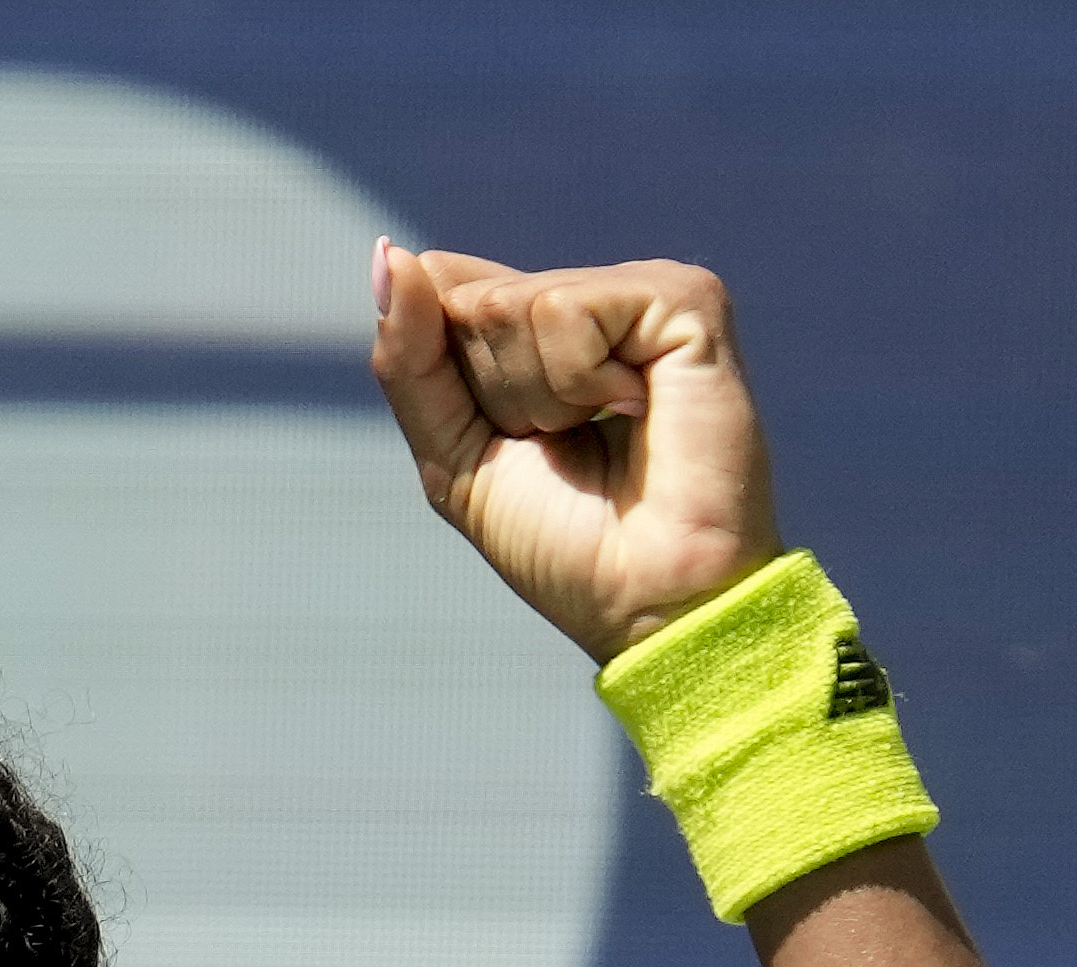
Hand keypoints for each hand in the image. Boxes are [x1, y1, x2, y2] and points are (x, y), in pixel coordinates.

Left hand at [369, 244, 785, 664]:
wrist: (648, 602)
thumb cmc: (563, 544)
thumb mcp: (453, 454)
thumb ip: (410, 359)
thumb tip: (390, 255)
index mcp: (548, 330)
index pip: (442, 296)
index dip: (448, 379)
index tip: (512, 440)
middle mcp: (599, 300)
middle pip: (470, 302)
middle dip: (497, 396)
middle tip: (568, 447)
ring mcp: (646, 292)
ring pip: (511, 304)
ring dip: (537, 397)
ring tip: (606, 432)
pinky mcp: (687, 297)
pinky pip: (564, 310)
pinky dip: (577, 382)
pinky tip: (638, 411)